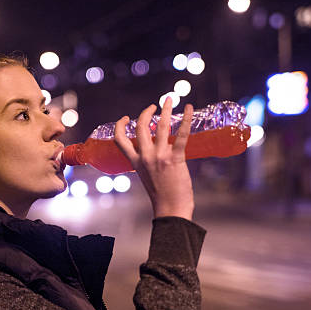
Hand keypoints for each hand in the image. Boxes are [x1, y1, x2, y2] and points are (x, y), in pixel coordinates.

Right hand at [114, 98, 193, 219]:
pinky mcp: (175, 158)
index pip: (120, 140)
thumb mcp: (148, 177)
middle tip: (155, 105)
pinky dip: (187, 119)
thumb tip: (160, 152)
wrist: (171, 209)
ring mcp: (160, 157)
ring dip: (166, 110)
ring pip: (160, 126)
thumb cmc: (162, 197)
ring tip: (170, 99)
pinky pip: (181, 134)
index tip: (127, 117)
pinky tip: (190, 108)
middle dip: (146, 112)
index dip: (120, 125)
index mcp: (136, 162)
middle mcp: (145, 157)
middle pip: (140, 127)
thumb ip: (149, 163)